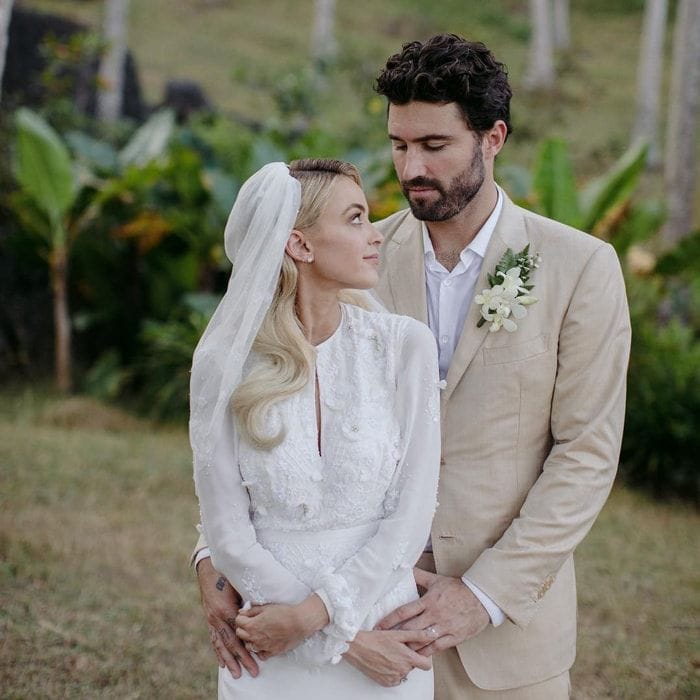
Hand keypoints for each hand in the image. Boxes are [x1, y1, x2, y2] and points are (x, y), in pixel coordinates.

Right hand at [196, 557, 258, 677]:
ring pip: (221, 645)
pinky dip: (219, 652)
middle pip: (231, 643)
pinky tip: (222, 663)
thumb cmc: (229, 576)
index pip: (240, 633)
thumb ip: (250, 602)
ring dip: (229, 660)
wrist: (210, 570)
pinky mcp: (209, 620)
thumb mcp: (240, 587)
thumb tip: (264, 612)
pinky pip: (214, 639)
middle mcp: (217, 617)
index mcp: (227, 609)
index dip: (249, 646)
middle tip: (252, 671)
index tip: (259, 657)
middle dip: (242, 659)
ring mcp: (212, 620)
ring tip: (236, 673)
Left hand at [235, 593, 328, 657]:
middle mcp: (255, 638)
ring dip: (250, 639)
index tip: (247, 615)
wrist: (300, 622)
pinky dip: (261, 649)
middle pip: (240, 634)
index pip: (237, 622)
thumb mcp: (266, 607)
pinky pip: (260, 655)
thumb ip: (252, 610)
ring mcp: (262, 647)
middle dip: (243, 628)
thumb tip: (241, 612)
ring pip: (248, 646)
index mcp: (252, 625)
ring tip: (258, 633)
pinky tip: (266, 642)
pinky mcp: (271, 653)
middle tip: (252, 623)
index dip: (242, 617)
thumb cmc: (284, 612)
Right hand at [343, 629, 433, 686]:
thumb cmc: (376, 638)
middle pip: (413, 667)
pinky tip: (384, 661)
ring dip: (400, 665)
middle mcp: (402, 671)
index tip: (417, 651)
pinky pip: (395, 679)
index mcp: (407, 659)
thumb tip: (433, 634)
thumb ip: (417, 635)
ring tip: (389, 654)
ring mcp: (393, 678)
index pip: (427, 665)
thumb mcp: (398, 634)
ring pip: (404, 672)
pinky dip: (392, 671)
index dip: (424, 657)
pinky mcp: (385, 683)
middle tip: (398, 648)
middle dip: (409, 658)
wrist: (356, 648)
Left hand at [375, 568, 489, 654]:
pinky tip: (417, 656)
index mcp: (429, 600)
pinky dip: (426, 653)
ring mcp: (444, 627)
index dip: (390, 620)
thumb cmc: (458, 588)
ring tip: (397, 652)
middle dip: (396, 636)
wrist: (481, 597)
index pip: (404, 611)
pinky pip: (437, 648)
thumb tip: (406, 568)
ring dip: (409, 647)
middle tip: (384, 642)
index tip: (379, 626)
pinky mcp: (454, 637)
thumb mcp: (437, 580)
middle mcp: (434, 615)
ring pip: (422, 640)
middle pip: (410, 629)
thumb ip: (420, 576)